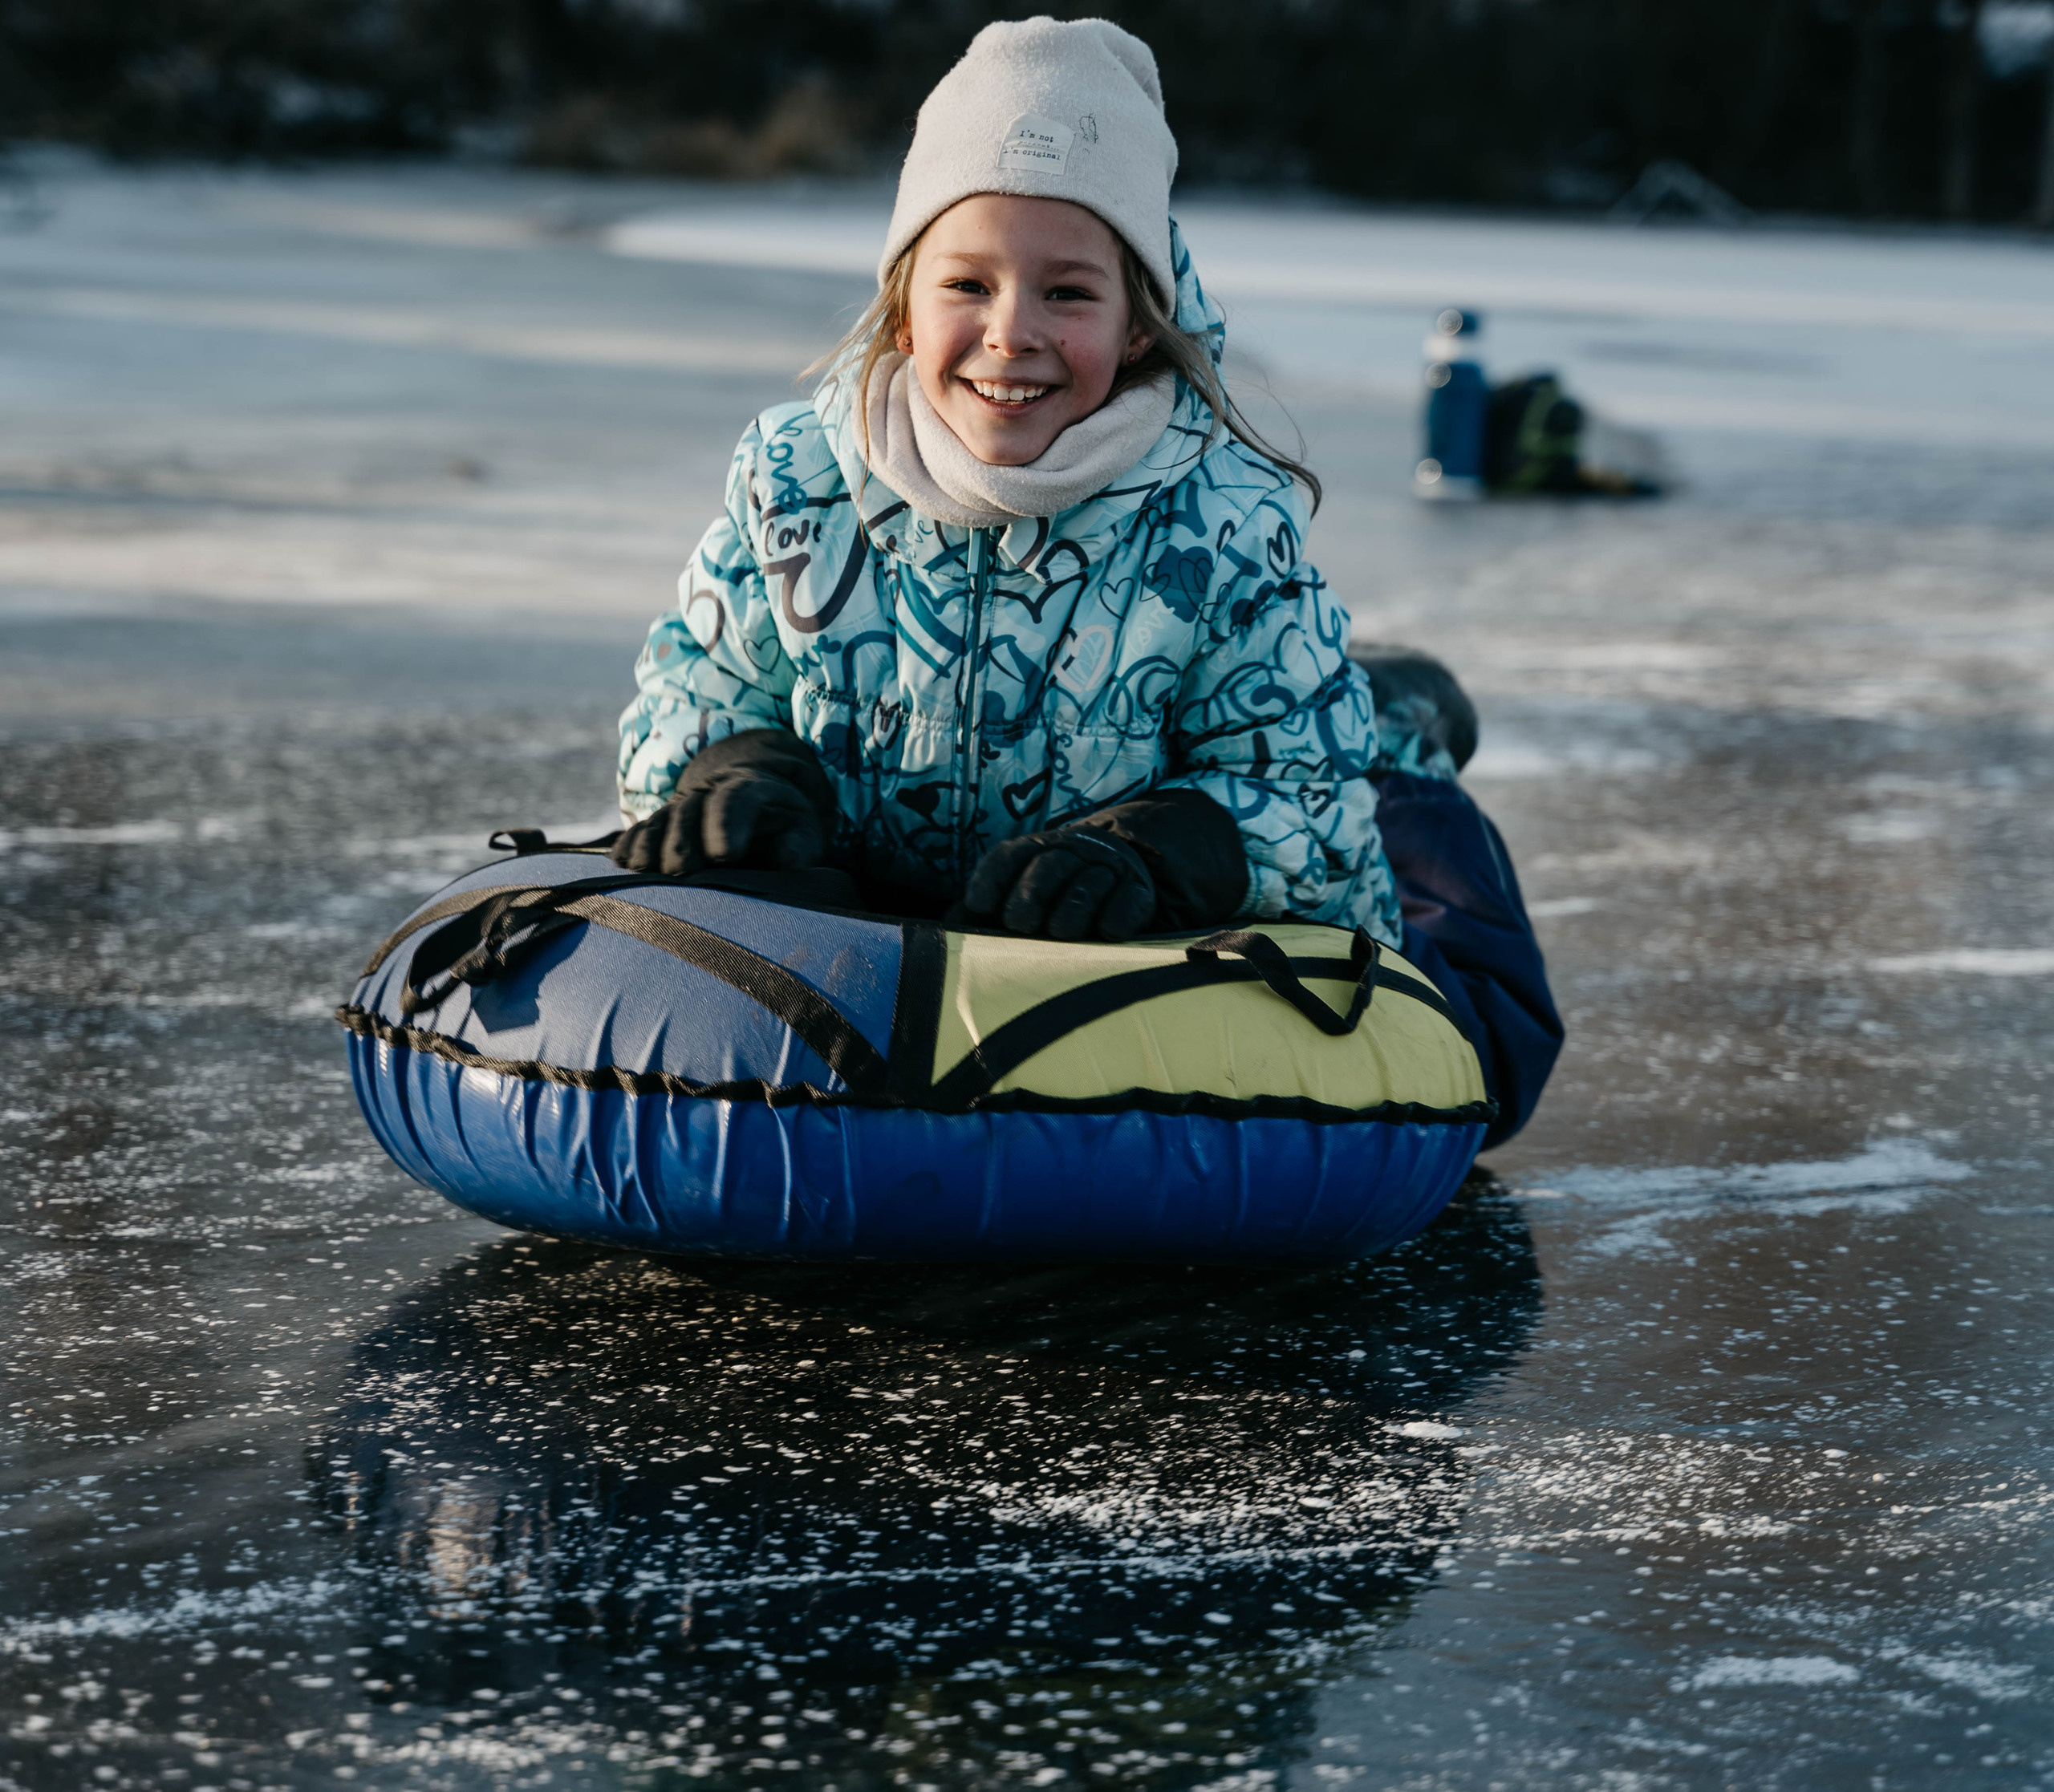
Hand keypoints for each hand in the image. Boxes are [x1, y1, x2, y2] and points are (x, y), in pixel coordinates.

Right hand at [612, 770, 824, 875]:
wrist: (759, 804)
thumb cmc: (784, 828)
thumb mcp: (803, 834)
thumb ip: (799, 847)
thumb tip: (788, 860)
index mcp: (751, 789)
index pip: (735, 798)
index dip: (726, 822)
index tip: (726, 854)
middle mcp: (711, 792)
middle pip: (691, 809)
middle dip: (684, 839)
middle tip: (682, 870)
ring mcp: (683, 805)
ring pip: (662, 817)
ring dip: (651, 843)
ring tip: (645, 868)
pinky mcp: (663, 821)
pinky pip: (642, 828)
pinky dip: (631, 844)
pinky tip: (624, 862)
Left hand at [963, 827, 1156, 940]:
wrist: (1120, 876)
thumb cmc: (1053, 901)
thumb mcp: (1015, 900)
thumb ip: (981, 915)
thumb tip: (949, 933)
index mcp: (1034, 851)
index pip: (1009, 856)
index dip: (992, 878)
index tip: (979, 905)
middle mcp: (1071, 852)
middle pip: (1050, 864)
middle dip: (1032, 893)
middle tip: (1021, 924)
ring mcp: (1107, 869)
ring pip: (1090, 882)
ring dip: (1073, 908)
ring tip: (1061, 932)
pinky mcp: (1139, 891)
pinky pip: (1129, 899)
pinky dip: (1117, 916)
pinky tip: (1106, 932)